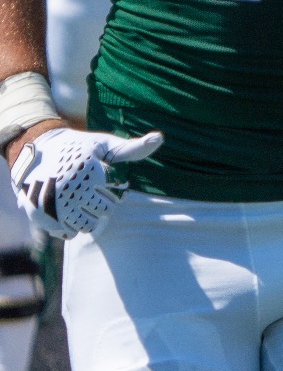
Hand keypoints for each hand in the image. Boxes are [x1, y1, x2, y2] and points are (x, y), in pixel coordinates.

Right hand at [10, 126, 163, 239]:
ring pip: (85, 227)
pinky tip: (66, 211)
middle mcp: (68, 187)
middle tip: (88, 191)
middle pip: (102, 214)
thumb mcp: (104, 144)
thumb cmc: (78, 147)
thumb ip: (132, 148)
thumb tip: (159, 138)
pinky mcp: (38, 213)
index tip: (100, 179)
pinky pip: (65, 233)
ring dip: (86, 219)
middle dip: (99, 205)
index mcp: (87, 171)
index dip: (110, 191)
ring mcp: (51, 202)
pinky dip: (69, 226)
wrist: (35, 148)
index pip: (113, 200)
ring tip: (79, 201)